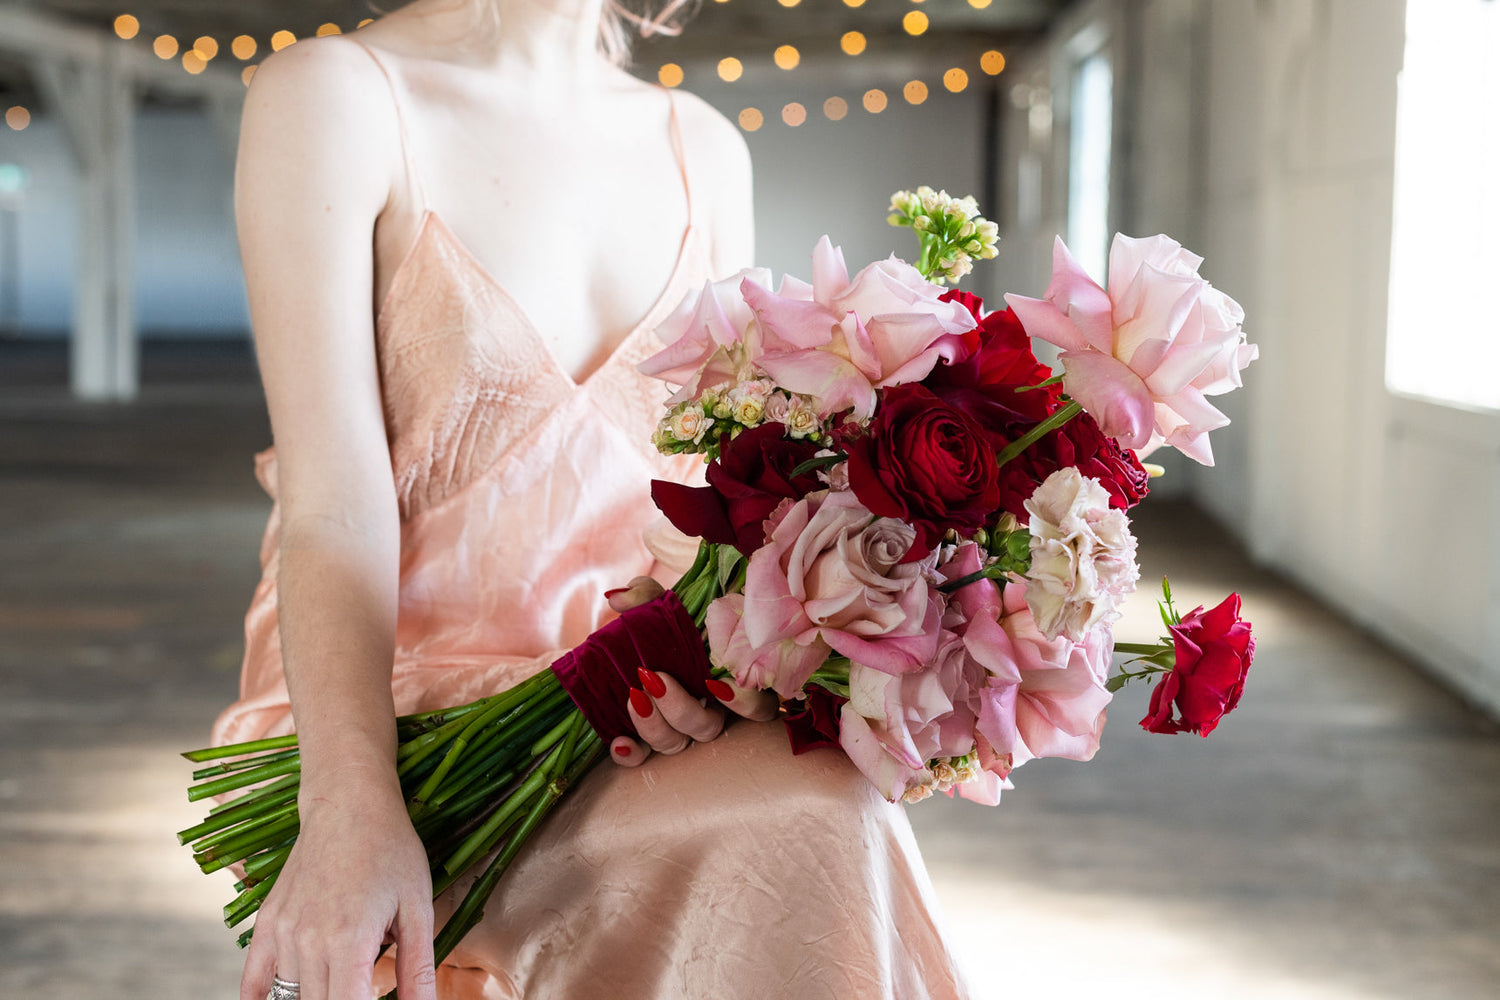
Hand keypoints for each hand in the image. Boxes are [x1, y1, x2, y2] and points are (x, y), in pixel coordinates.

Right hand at [240, 770, 437, 999]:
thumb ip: (417, 967)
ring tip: (342, 983)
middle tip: (365, 991)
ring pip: (290, 996)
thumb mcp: (418, 907)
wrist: (349, 804)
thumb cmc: (391, 850)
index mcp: (350, 941)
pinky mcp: (268, 922)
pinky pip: (254, 981)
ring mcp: (283, 932)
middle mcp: (309, 941)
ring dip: (315, 997)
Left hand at [604, 577, 776, 766]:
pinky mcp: (652, 736)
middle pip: (709, 728)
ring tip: (634, 698)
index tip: (718, 685)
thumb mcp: (662, 602)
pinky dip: (633, 755)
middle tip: (656, 679)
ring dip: (656, 726)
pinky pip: (645, 759)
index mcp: (732, 680)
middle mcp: (712, 711)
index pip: (756, 706)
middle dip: (682, 709)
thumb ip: (649, 596)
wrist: (642, 639)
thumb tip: (620, 601)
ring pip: (679, 743)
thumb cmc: (669, 621)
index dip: (744, 704)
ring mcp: (680, 727)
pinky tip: (619, 742)